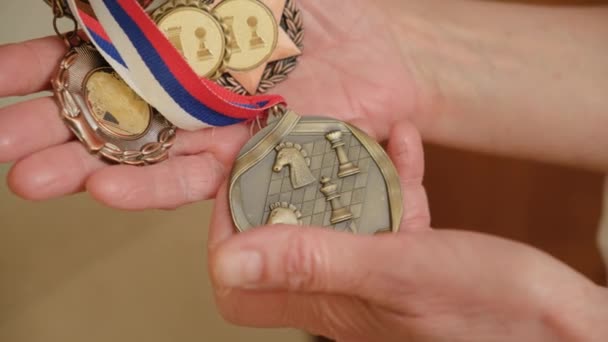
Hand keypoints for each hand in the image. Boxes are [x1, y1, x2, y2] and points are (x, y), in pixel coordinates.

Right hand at [0, 0, 422, 208]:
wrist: (382, 55)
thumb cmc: (323, 12)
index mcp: (178, 47)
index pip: (97, 57)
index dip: (46, 65)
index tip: (0, 77)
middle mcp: (187, 94)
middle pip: (107, 113)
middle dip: (49, 124)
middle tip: (0, 139)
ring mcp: (213, 130)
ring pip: (139, 153)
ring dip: (83, 165)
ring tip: (31, 177)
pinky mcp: (247, 161)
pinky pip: (195, 177)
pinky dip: (152, 184)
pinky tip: (105, 188)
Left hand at [208, 122, 607, 340]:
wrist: (555, 324)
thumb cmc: (488, 310)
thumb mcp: (394, 273)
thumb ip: (314, 263)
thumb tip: (229, 262)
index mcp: (328, 305)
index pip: (242, 282)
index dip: (229, 235)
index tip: (240, 184)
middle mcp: (344, 292)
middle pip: (288, 239)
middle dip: (288, 189)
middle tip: (296, 146)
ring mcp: (376, 273)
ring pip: (339, 217)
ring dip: (346, 174)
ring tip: (360, 135)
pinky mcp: (409, 257)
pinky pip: (387, 210)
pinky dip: (393, 176)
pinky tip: (405, 145)